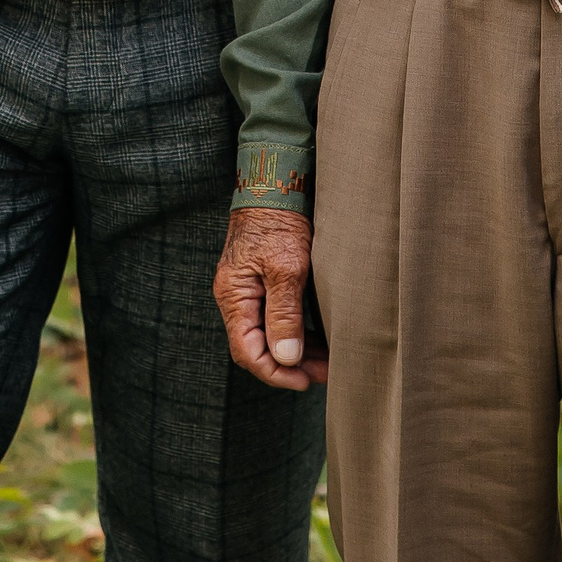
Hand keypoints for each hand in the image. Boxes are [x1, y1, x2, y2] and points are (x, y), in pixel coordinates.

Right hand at [213, 208, 327, 392]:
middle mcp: (235, 296)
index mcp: (234, 296)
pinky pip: (272, 317)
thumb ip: (283, 315)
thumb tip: (285, 359)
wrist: (275, 181)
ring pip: (266, 334)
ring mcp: (246, 288)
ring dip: (294, 351)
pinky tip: (314, 338)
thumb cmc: (280, 221)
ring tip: (326, 360)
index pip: (248, 352)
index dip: (277, 373)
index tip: (306, 380)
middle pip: (256, 347)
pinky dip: (293, 332)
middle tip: (326, 372)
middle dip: (290, 366)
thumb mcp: (287, 268)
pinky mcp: (259, 279)